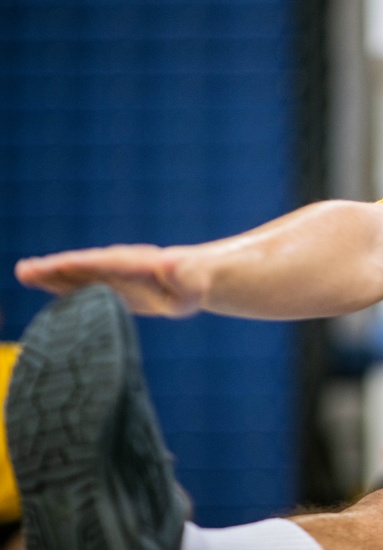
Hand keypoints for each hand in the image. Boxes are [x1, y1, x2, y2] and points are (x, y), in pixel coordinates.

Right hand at [14, 245, 202, 316]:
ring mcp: (111, 271)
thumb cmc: (190, 287)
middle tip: (27, 269)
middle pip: (86, 264)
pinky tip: (38, 279)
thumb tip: (170, 262)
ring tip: (24, 271)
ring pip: (78, 270)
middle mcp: (120, 264)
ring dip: (52, 271)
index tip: (61, 264)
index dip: (86, 265)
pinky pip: (80, 279)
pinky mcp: (107, 281)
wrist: (191, 278)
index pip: (108, 264)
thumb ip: (178, 276)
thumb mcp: (189, 286)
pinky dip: (60, 279)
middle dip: (58, 267)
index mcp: (138, 266)